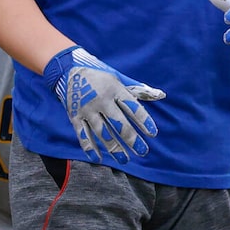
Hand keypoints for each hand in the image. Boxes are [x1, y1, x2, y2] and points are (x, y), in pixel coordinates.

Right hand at [44, 47, 163, 162]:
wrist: (67, 70)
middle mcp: (101, 100)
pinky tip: (98, 158)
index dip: (144, 121)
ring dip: (114, 148)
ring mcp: (87, 110)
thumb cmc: (99, 75)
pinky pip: (83, 135)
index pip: (133, 108)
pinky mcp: (74, 116)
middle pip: (119, 124)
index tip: (153, 134)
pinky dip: (90, 148)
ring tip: (125, 160)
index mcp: (115, 89)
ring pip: (103, 133)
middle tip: (142, 151)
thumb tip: (161, 96)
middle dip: (132, 140)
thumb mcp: (118, 77)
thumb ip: (139, 89)